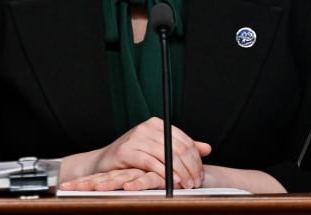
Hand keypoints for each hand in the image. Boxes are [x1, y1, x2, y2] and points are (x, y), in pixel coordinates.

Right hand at [59, 117, 211, 189]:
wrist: (103, 165)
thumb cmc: (132, 159)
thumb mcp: (159, 151)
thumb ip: (182, 148)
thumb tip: (207, 148)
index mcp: (157, 124)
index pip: (184, 140)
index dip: (195, 159)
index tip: (200, 174)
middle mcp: (147, 127)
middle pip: (178, 147)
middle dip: (190, 167)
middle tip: (195, 182)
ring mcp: (136, 137)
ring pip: (167, 155)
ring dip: (179, 173)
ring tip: (186, 185)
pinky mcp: (127, 150)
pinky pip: (151, 162)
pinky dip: (164, 173)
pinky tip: (171, 182)